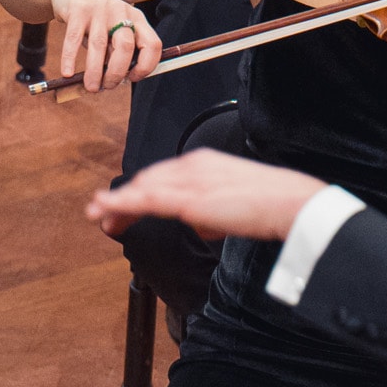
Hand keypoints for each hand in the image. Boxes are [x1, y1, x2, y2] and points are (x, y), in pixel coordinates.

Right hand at [46, 0, 161, 92]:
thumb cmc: (96, 17)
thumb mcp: (113, 30)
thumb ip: (117, 51)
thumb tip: (116, 81)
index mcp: (136, 18)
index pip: (152, 44)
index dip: (146, 66)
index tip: (131, 79)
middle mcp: (121, 11)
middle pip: (126, 46)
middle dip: (117, 72)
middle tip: (107, 86)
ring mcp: (100, 8)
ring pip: (100, 44)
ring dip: (95, 71)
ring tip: (91, 88)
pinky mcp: (78, 9)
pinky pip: (74, 38)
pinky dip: (70, 58)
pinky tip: (68, 73)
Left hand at [86, 147, 324, 240]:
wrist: (290, 203)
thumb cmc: (270, 205)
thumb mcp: (233, 203)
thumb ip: (212, 211)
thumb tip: (200, 224)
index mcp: (203, 162)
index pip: (161, 176)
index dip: (138, 190)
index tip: (123, 206)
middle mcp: (193, 165)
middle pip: (147, 180)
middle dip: (122, 198)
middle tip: (102, 215)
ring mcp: (190, 180)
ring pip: (142, 190)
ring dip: (116, 204)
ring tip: (96, 216)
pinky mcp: (190, 199)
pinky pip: (147, 201)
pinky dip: (121, 205)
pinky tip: (105, 211)